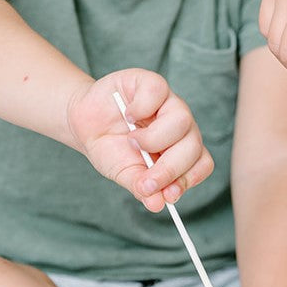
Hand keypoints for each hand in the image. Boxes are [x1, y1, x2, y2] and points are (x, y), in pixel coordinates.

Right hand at [67, 69, 213, 211]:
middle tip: (145, 179)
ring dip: (154, 139)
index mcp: (181, 148)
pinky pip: (158, 93)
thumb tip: (157, 205)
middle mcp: (181, 126)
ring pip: (182, 120)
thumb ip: (142, 187)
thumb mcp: (124, 173)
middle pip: (193, 146)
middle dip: (169, 169)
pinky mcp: (151, 82)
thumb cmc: (110, 148)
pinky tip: (128, 115)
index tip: (168, 195)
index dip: (188, 180)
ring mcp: (169, 102)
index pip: (201, 163)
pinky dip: (141, 108)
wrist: (84, 122)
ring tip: (132, 142)